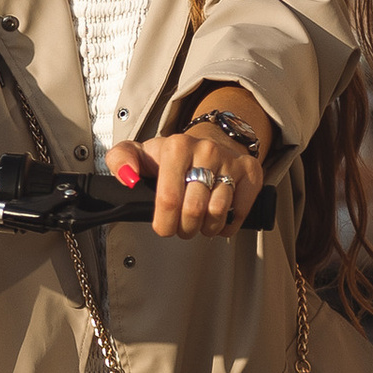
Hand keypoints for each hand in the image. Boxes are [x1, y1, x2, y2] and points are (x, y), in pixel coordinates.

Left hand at [108, 85, 272, 238]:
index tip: (163, 226)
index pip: (168, 199)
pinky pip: (241, 211)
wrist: (209, 144)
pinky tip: (218, 218)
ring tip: (198, 222)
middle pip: (194, 209)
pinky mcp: (251, 173)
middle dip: (184, 228)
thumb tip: (127, 179)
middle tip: (181, 226)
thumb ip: (121, 161)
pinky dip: (228, 224)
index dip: (164, 223)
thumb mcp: (140, 154)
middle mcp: (206, 150)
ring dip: (206, 227)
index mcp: (177, 147)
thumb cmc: (171, 157)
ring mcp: (230, 161)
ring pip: (218, 212)